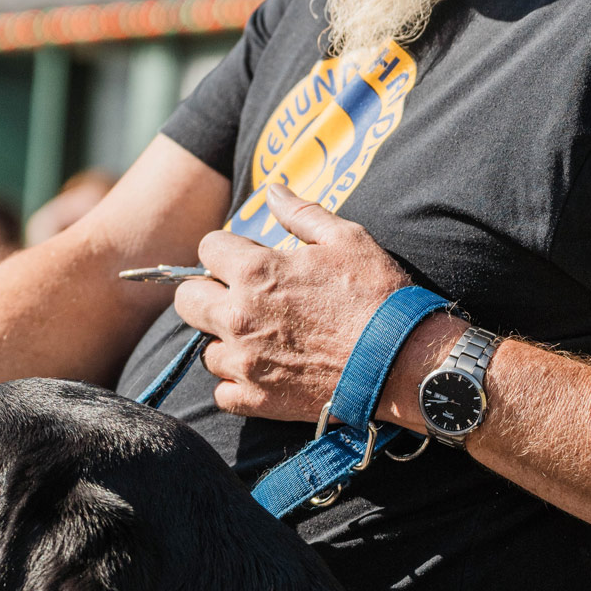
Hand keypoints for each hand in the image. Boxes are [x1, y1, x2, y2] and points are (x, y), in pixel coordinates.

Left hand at [173, 182, 410, 422]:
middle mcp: (239, 316)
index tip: (246, 260)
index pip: (207, 248)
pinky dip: (236, 385)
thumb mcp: (346, 239)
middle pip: (187, 300)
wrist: (403, 362)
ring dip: (225, 342)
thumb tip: (271, 189)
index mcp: (255, 271)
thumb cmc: (377, 295)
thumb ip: (301, 212)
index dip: (227, 250)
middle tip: (239, 298)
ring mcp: (244, 363)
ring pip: (205, 350)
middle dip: (208, 292)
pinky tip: (262, 373)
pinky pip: (221, 393)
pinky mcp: (256, 400)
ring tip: (259, 339)